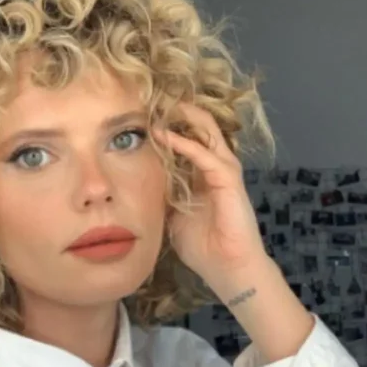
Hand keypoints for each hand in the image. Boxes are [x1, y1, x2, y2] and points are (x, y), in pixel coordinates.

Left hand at [153, 103, 267, 291]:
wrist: (227, 269)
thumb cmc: (203, 248)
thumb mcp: (172, 217)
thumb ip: (162, 197)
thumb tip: (137, 188)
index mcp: (203, 174)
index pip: (188, 138)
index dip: (169, 124)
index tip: (144, 113)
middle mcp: (216, 167)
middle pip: (201, 126)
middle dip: (179, 110)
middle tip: (154, 97)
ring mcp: (225, 172)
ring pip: (207, 132)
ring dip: (184, 118)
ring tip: (161, 104)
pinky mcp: (229, 181)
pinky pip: (206, 155)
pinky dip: (186, 144)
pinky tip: (165, 136)